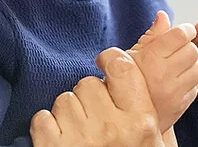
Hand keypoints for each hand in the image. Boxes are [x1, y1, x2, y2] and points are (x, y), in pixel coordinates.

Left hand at [30, 48, 164, 146]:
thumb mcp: (155, 144)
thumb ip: (149, 112)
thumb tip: (137, 69)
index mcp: (140, 122)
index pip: (123, 68)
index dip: (112, 59)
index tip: (107, 62)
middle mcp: (112, 127)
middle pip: (89, 83)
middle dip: (89, 98)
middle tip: (96, 119)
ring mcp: (80, 139)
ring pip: (64, 99)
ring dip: (68, 114)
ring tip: (80, 135)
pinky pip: (42, 118)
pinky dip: (47, 129)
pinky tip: (61, 142)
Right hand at [127, 11, 197, 133]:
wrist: (123, 118)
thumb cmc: (124, 83)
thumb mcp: (131, 55)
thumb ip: (151, 35)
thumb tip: (163, 16)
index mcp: (150, 59)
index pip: (181, 35)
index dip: (186, 30)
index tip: (184, 31)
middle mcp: (164, 76)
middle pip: (193, 50)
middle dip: (187, 47)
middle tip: (177, 50)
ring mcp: (174, 93)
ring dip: (191, 64)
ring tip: (177, 66)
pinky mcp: (181, 105)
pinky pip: (196, 85)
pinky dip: (190, 81)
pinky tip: (177, 81)